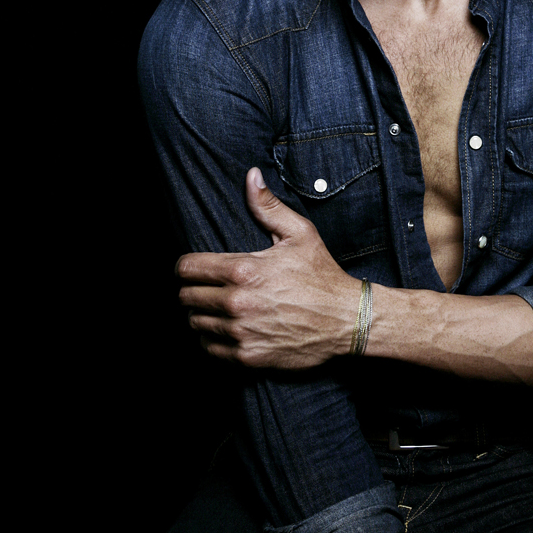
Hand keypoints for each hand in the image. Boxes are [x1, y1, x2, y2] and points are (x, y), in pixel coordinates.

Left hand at [176, 168, 360, 366]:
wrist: (346, 320)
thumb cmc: (322, 276)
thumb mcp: (300, 234)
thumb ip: (268, 206)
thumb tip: (251, 176)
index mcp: (243, 270)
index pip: (187, 269)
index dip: (187, 266)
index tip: (194, 268)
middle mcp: (237, 302)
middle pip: (186, 297)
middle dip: (193, 290)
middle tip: (208, 288)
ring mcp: (241, 332)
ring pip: (195, 324)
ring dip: (202, 316)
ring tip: (217, 309)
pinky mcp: (247, 356)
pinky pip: (210, 349)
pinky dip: (212, 340)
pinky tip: (226, 329)